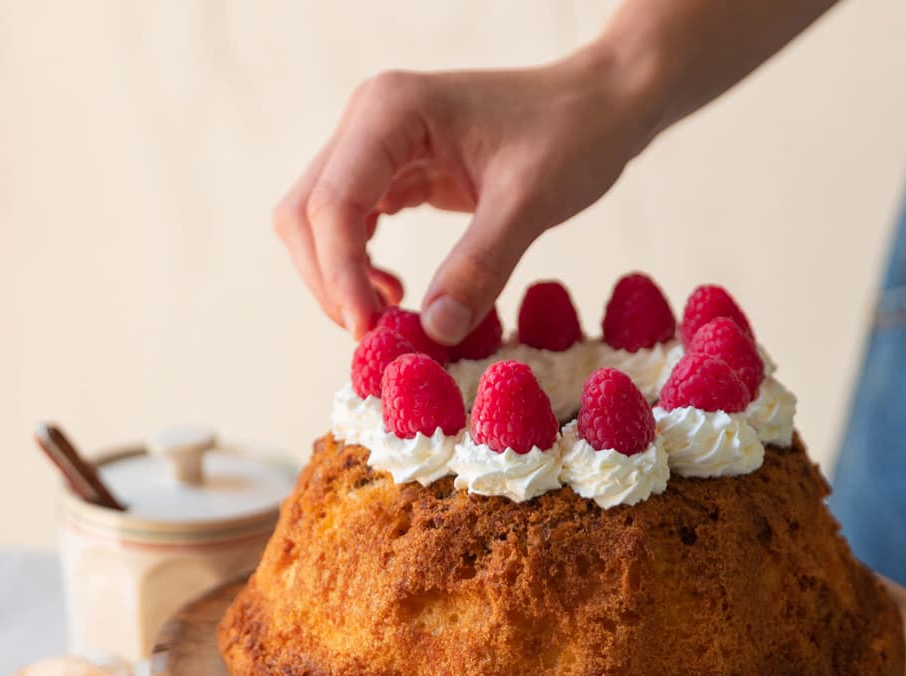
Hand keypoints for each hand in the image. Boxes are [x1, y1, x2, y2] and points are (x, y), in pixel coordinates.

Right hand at [273, 45, 659, 344]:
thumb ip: (480, 267)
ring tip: (389, 320)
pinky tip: (398, 295)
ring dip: (339, 279)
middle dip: (331, 283)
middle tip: (379, 339)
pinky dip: (359, 267)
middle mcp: (369, 122)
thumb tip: (434, 332)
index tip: (370, 335)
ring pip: (319, 223)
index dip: (341, 278)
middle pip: (307, 216)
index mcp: (392, 112)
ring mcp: (375, 144)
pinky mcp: (393, 169)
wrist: (598, 106)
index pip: (333, 205)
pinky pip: (351, 224)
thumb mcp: (531, 204)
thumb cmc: (572, 136)